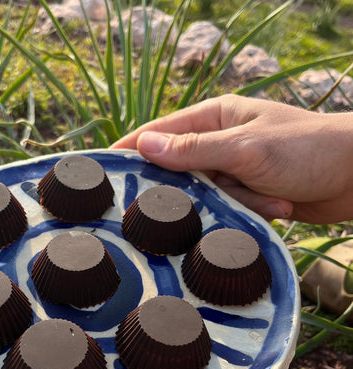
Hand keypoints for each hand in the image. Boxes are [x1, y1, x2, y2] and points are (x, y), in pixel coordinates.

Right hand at [112, 95, 352, 222]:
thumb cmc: (307, 149)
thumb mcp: (245, 148)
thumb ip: (192, 149)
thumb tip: (143, 146)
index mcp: (213, 117)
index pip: (158, 133)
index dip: (129, 151)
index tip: (101, 171)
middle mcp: (217, 143)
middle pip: (178, 172)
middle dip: (190, 192)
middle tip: (192, 204)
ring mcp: (231, 170)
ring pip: (204, 197)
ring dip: (235, 204)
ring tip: (269, 198)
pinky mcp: (246, 195)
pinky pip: (227, 209)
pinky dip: (251, 212)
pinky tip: (278, 206)